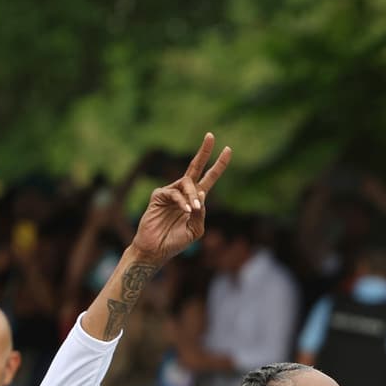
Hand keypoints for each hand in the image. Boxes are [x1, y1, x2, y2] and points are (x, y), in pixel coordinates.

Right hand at [130, 133, 231, 264]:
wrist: (157, 250)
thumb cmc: (176, 242)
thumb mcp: (196, 229)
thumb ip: (201, 213)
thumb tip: (202, 193)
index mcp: (196, 200)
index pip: (210, 178)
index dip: (219, 165)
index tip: (228, 150)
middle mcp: (184, 193)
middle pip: (196, 167)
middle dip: (204, 151)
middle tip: (211, 135)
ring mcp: (171, 192)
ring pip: (188, 183)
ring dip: (193, 195)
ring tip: (192, 210)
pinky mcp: (158, 196)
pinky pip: (174, 193)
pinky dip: (181, 201)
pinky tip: (185, 210)